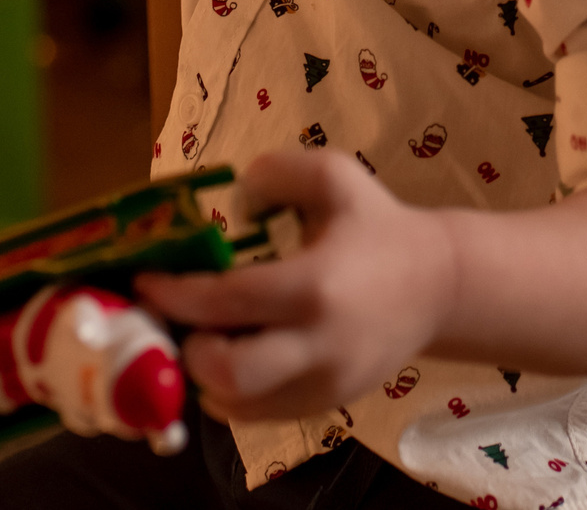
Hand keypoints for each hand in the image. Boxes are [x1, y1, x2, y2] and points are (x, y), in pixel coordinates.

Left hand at [134, 150, 452, 422]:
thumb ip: (278, 172)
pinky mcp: (326, 406)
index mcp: (314, 286)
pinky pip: (261, 414)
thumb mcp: (336, 177)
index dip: (175, 296)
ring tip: (201, 337)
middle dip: (189, 350)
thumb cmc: (379, 226)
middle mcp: (318, 345)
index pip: (226, 302)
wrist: (440, 286)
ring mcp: (324, 384)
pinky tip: (231, 354)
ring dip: (205, 376)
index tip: (146, 282)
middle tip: (180, 321)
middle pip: (229, 375)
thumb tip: (232, 192)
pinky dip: (233, 392)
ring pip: (240, 406)